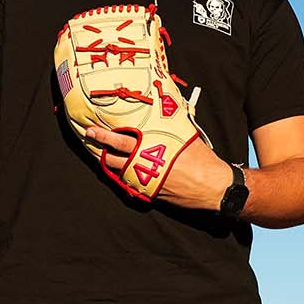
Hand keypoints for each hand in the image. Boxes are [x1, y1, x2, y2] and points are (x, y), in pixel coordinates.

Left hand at [85, 122, 234, 211]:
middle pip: (114, 157)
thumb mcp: (187, 137)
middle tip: (89, 137)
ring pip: (119, 172)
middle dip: (98, 147)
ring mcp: (147, 181)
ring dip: (107, 163)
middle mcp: (147, 165)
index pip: (122, 140)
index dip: (105, 135)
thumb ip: (171, 125)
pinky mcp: (151, 193)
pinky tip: (117, 171)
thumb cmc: (203, 159)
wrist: (214, 186)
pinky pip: (131, 185)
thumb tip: (165, 110)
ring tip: (99, 153)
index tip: (92, 129)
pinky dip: (122, 177)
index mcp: (154, 148)